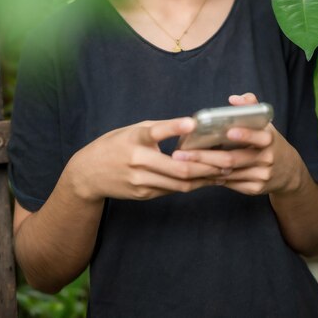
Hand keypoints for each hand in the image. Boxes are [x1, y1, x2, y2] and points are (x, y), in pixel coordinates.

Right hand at [69, 117, 225, 201]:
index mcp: (134, 139)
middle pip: (178, 168)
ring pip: (179, 183)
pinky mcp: (143, 194)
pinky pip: (172, 190)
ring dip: (204, 178)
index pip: (155, 132)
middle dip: (207, 166)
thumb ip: (158, 130)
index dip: (173, 128)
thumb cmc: (114, 145)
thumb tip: (189, 127)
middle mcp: (137, 161)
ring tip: (225, 172)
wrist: (88, 174)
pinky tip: (207, 180)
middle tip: (229, 160)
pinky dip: (191, 184)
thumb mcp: (133, 130)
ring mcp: (141, 181)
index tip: (192, 122)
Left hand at [172, 93, 302, 196]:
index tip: (228, 131)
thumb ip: (251, 107)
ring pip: (228, 173)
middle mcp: (266, 159)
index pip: (258, 137)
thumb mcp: (265, 123)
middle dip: (205, 157)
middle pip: (232, 159)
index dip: (244, 135)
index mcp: (269, 139)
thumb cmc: (269, 141)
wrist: (288, 171)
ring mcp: (260, 176)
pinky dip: (212, 177)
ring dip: (203, 169)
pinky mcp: (254, 189)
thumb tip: (233, 99)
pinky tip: (195, 172)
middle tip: (181, 153)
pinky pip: (229, 183)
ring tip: (181, 163)